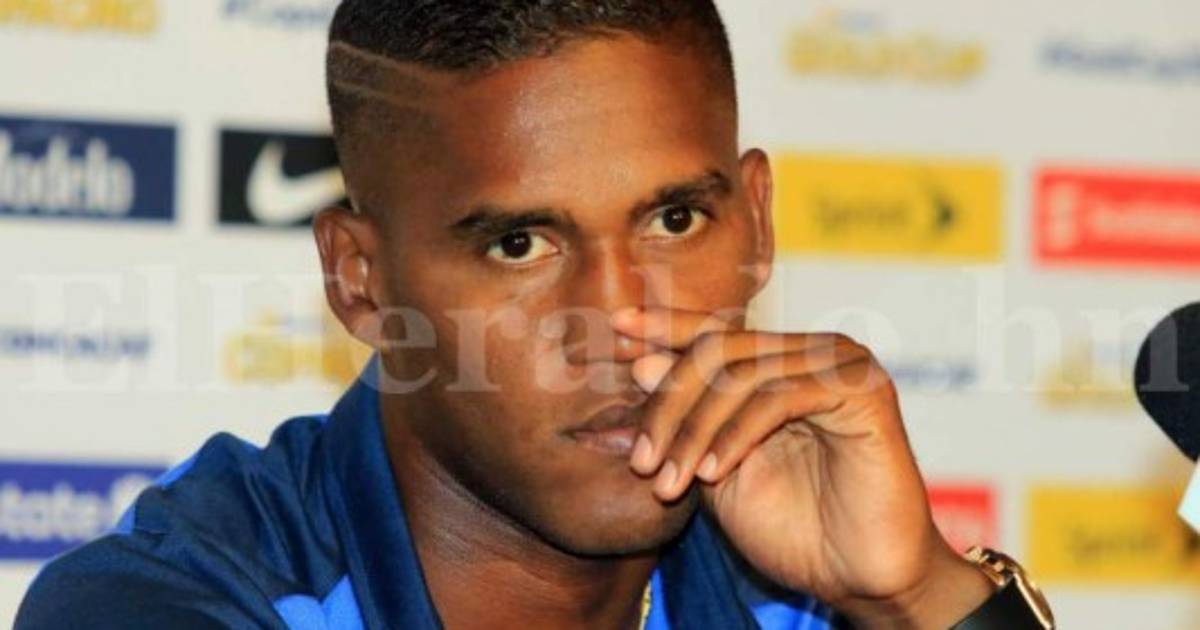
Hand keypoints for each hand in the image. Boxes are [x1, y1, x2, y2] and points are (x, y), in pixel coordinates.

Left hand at [612, 306, 993, 629]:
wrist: (859, 577)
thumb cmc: (793, 528)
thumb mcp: (717, 470)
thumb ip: (686, 419)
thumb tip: (641, 362)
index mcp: (782, 363)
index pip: (717, 332)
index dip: (666, 326)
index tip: (618, 329)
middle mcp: (814, 352)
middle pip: (718, 350)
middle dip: (667, 406)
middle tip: (640, 462)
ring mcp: (842, 366)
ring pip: (742, 374)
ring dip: (693, 431)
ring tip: (669, 483)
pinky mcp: (863, 391)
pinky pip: (778, 398)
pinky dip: (735, 436)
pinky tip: (712, 473)